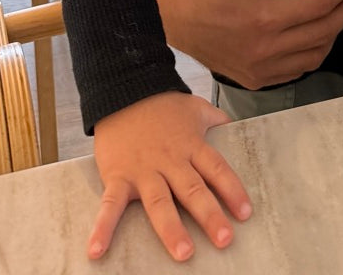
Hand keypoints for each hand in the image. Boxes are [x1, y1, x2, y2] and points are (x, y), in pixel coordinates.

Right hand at [88, 92, 250, 261]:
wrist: (123, 90)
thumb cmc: (162, 104)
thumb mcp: (195, 107)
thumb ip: (215, 119)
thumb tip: (234, 127)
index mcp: (191, 145)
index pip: (217, 169)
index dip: (233, 190)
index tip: (245, 213)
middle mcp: (170, 160)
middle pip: (193, 190)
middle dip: (210, 215)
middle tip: (225, 240)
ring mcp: (143, 170)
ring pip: (159, 202)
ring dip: (171, 229)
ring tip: (183, 253)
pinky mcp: (118, 176)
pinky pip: (110, 205)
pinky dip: (103, 228)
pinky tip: (97, 251)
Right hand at [155, 0, 342, 88]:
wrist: (173, 14)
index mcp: (264, 15)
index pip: (319, 4)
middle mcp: (266, 48)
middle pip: (323, 31)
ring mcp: (260, 69)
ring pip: (314, 55)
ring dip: (333, 34)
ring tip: (341, 14)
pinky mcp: (254, 80)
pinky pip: (297, 71)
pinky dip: (314, 54)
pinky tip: (318, 37)